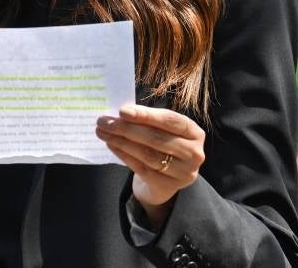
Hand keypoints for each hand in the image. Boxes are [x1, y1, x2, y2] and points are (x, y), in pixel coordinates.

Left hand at [96, 104, 205, 227]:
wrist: (166, 178)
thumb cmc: (163, 145)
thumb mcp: (163, 131)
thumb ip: (148, 121)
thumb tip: (119, 113)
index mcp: (194, 133)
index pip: (169, 120)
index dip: (146, 115)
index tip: (122, 111)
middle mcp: (194, 153)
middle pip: (156, 138)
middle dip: (126, 128)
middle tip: (103, 121)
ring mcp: (183, 172)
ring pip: (147, 154)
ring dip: (121, 141)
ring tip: (103, 132)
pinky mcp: (168, 186)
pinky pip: (141, 168)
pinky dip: (124, 155)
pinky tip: (111, 145)